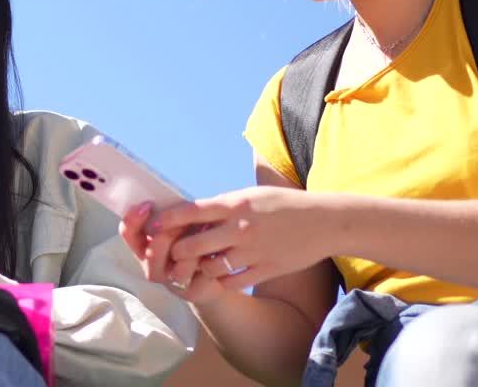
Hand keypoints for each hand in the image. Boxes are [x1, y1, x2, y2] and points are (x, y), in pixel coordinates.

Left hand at [155, 186, 331, 291]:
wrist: (325, 222)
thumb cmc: (283, 204)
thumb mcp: (251, 195)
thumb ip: (222, 206)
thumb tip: (191, 213)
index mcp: (235, 204)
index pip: (190, 212)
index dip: (166, 220)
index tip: (152, 226)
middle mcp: (241, 228)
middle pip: (193, 245)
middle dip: (177, 252)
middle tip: (170, 253)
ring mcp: (254, 251)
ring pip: (210, 267)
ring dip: (199, 268)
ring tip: (196, 265)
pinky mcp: (266, 269)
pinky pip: (231, 281)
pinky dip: (220, 280)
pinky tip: (219, 275)